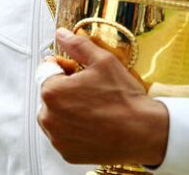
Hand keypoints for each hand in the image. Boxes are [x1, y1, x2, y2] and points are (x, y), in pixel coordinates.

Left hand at [38, 27, 168, 165]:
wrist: (142, 131)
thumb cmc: (123, 98)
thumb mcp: (103, 61)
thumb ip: (78, 45)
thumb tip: (62, 34)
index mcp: (53, 91)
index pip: (47, 70)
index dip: (64, 66)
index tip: (79, 70)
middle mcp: (49, 117)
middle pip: (50, 93)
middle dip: (65, 88)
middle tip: (90, 88)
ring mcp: (57, 138)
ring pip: (56, 114)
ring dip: (68, 108)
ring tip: (94, 106)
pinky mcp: (67, 153)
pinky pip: (64, 134)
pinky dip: (74, 128)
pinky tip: (94, 122)